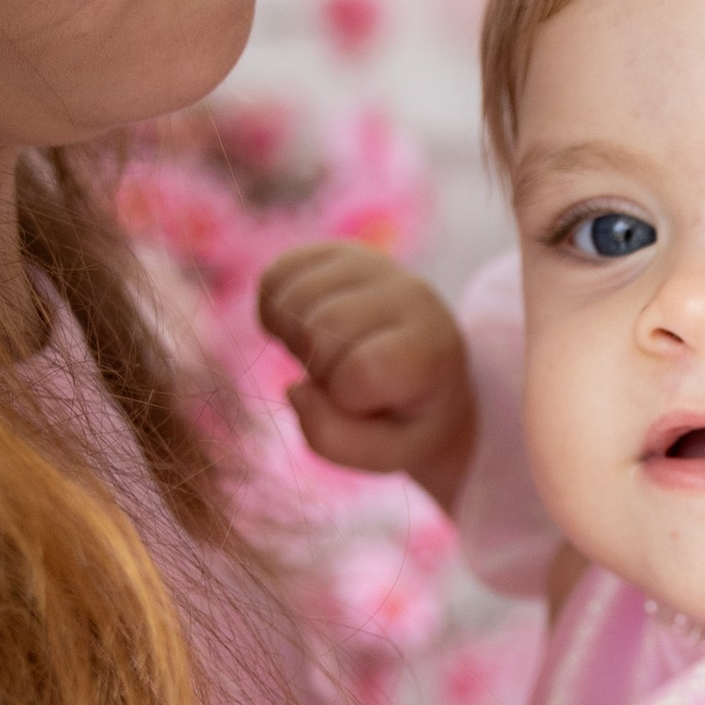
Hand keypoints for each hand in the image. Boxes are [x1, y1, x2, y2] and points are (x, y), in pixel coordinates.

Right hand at [258, 242, 477, 504]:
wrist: (426, 369)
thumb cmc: (405, 417)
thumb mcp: (386, 452)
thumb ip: (335, 439)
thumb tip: (296, 390)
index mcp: (430, 348)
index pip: (360, 370)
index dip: (344, 399)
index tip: (366, 402)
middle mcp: (409, 294)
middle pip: (321, 329)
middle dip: (318, 368)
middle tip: (340, 379)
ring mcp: (373, 265)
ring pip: (295, 298)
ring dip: (293, 339)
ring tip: (324, 355)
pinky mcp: (338, 252)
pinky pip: (276, 275)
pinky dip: (274, 311)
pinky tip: (301, 330)